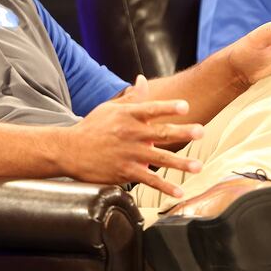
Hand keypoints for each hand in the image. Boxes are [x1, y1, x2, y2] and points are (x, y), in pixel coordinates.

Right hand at [63, 76, 203, 197]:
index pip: (151, 109)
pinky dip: (164, 186)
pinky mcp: (125, 172)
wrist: (70, 150)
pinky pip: (149, 180)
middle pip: (161, 133)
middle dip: (183, 133)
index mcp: (127, 115)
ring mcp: (129, 154)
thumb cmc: (92, 127)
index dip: (168, 107)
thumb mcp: (110, 108)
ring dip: (180, 163)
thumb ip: (131, 97)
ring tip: (197, 167)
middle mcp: (130, 134)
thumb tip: (142, 80)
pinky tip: (179, 191)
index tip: (185, 106)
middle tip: (201, 132)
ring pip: (159, 158)